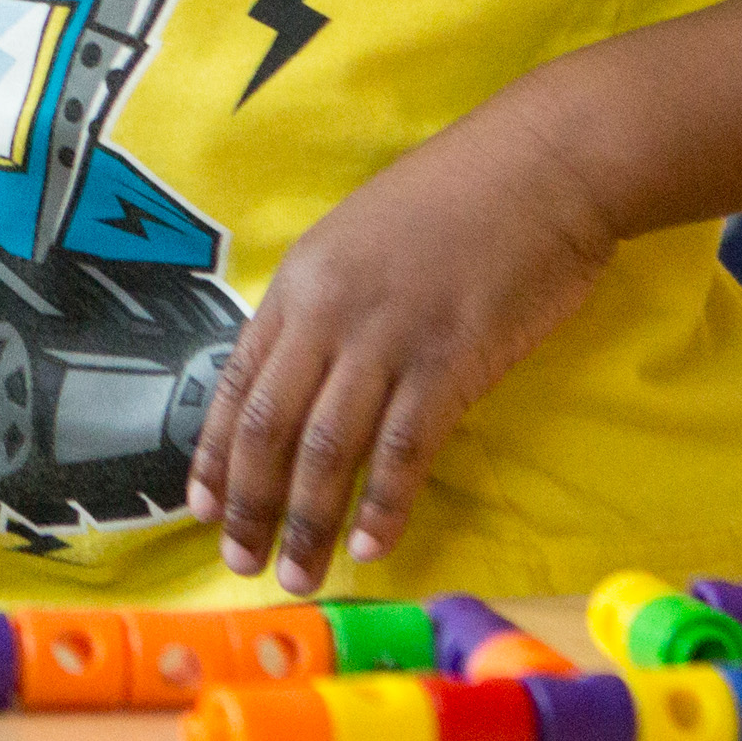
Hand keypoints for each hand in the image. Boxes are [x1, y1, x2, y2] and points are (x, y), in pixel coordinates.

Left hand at [181, 104, 622, 593]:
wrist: (540, 166)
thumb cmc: (456, 197)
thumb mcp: (358, 239)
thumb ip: (325, 306)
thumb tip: (301, 376)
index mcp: (299, 283)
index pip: (236, 383)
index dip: (215, 453)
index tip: (201, 508)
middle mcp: (328, 313)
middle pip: (269, 426)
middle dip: (248, 503)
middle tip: (239, 563)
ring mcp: (388, 339)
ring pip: (328, 448)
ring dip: (308, 521)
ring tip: (298, 574)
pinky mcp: (451, 362)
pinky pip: (404, 449)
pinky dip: (384, 504)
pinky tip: (373, 545)